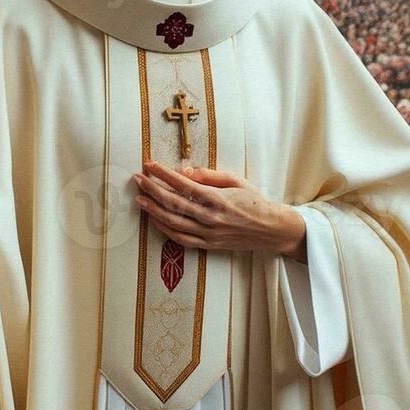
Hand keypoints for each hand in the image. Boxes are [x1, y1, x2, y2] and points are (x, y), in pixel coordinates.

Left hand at [133, 160, 305, 259]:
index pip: (183, 184)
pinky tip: (155, 219)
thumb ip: (210, 175)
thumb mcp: (236, 181)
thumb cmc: (254, 201)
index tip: (150, 164)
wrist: (271, 229)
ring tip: (140, 198)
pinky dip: (165, 229)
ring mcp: (208, 234)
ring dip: (153, 210)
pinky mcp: (208, 245)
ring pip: (173, 222)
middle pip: (173, 203)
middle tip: (138, 178)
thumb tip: (185, 171)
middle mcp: (210, 217)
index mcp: (217, 198)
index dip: (163, 174)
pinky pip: (181, 238)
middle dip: (152, 189)